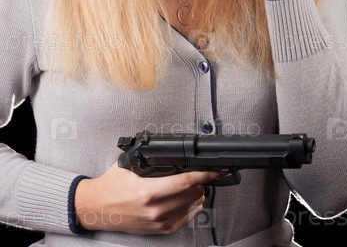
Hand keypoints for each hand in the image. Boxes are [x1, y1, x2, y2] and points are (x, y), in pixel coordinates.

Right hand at [74, 162, 220, 234]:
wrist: (97, 209)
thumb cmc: (111, 185)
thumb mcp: (128, 165)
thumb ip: (149, 159)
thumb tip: (170, 151)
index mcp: (148, 192)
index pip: (184, 182)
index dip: (203, 175)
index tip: (214, 170)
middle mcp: (155, 210)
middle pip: (192, 195)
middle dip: (202, 183)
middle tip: (206, 174)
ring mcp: (157, 223)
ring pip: (191, 208)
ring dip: (198, 195)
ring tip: (199, 185)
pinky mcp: (158, 231)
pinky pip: (183, 220)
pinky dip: (192, 209)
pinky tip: (192, 200)